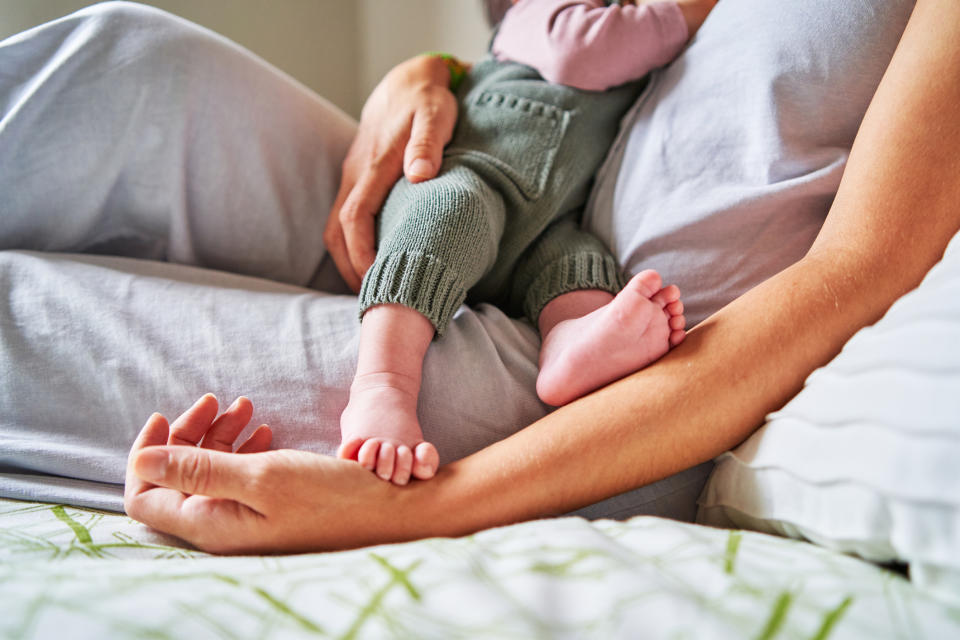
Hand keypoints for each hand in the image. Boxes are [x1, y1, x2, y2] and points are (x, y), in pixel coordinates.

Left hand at [124, 395, 406, 552]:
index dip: (146, 454)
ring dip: (219, 435)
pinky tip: (264, 430)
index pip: (144, 495)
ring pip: (210, 472)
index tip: (165, 415)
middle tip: (215, 399)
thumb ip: (198, 469)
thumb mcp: (262, 475)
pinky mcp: (270, 509)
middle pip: (176, 478)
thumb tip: (141, 460)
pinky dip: (243, 448)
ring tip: (245, 407)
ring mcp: (246, 519)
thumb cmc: (331, 496)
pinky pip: (239, 476)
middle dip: (188, 433)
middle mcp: (222, 526)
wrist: (390, 508)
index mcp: (210, 523)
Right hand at [324, 55, 459, 290]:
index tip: (376, 281)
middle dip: (350, 269)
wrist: (408, 82)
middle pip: (337, 232)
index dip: (361, 253)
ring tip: (373, 289)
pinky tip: (373, 262)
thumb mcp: (436, 115)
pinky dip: (352, 245)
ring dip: (348, 260)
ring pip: (337, 227)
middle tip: (375, 300)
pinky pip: (346, 218)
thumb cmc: (428, 102)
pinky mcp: (358, 180)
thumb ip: (428, 143)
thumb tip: (419, 175)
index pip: (354, 218)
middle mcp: (356, 174)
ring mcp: (353, 177)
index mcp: (373, 166)